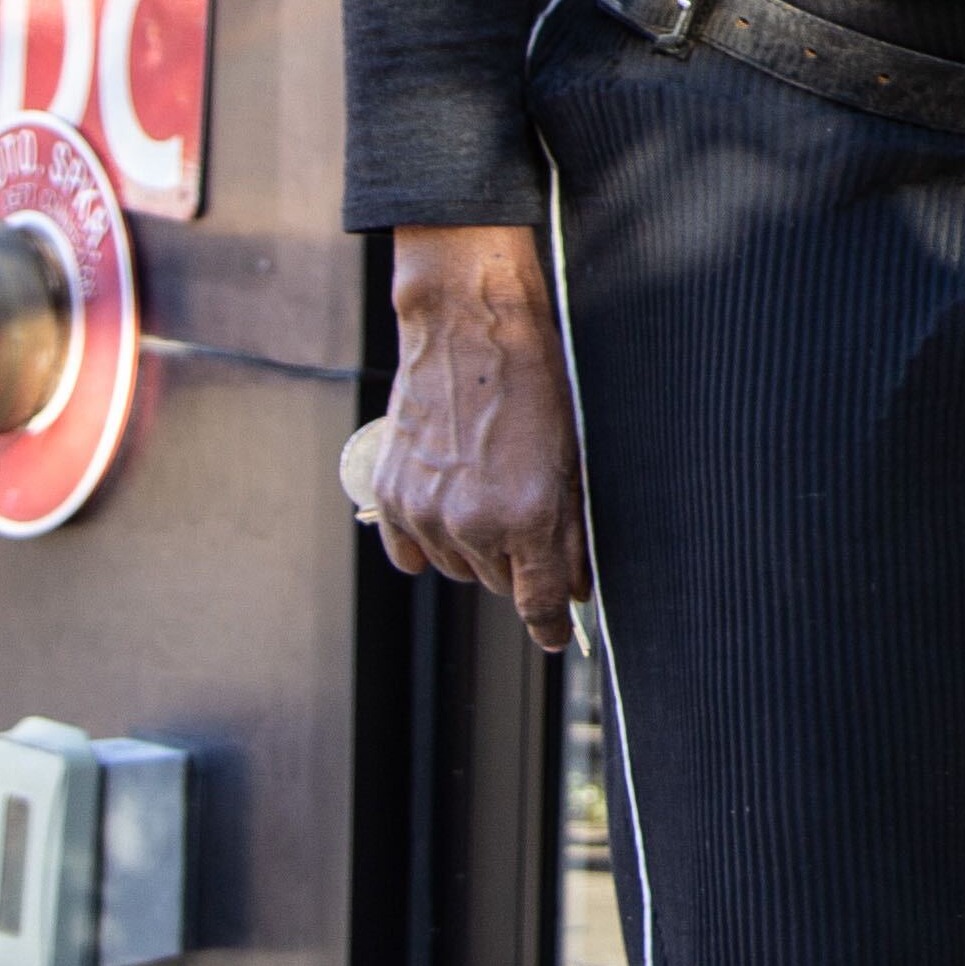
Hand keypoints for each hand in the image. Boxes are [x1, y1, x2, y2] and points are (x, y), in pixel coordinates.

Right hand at [370, 225, 590, 652]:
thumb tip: (574, 585)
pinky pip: (411, 553)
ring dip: (477, 549)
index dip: (551, 627)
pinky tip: (449, 509)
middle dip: (521, 564)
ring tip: (490, 492)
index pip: (539, 602)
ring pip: (458, 568)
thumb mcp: (573, 458)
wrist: (471, 329)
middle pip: (500, 584)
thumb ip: (573, 530)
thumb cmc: (533, 383)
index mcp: (527, 516)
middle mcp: (471, 523)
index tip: (556, 636)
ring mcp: (424, 511)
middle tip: (529, 515)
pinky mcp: (390, 495)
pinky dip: (431, 542)